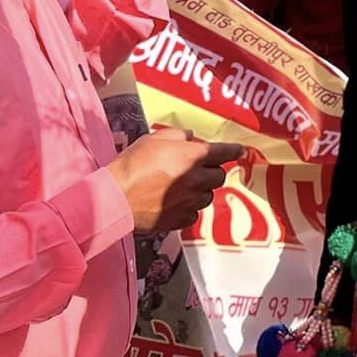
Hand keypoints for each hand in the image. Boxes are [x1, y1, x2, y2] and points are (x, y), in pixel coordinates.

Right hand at [106, 126, 245, 233]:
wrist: (115, 197)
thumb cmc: (132, 163)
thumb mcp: (153, 139)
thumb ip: (177, 136)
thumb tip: (191, 138)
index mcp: (193, 157)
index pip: (224, 152)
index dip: (234, 150)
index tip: (240, 150)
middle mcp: (197, 180)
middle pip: (219, 177)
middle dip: (211, 172)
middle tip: (196, 170)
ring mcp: (190, 202)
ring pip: (207, 197)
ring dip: (200, 191)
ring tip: (180, 188)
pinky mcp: (180, 220)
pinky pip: (194, 214)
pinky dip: (188, 209)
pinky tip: (173, 203)